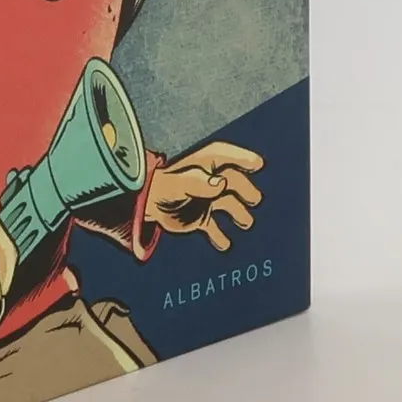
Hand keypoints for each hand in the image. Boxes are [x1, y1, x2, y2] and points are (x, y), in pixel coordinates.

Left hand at [143, 144, 264, 250]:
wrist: (143, 207)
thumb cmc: (160, 189)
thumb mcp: (178, 184)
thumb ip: (198, 182)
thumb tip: (222, 183)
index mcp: (201, 166)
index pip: (224, 156)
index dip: (242, 157)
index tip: (258, 164)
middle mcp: (207, 182)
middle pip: (232, 182)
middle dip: (245, 189)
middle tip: (254, 199)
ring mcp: (205, 201)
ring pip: (228, 205)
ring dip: (239, 213)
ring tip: (246, 223)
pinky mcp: (200, 219)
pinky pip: (215, 228)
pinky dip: (221, 237)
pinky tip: (225, 244)